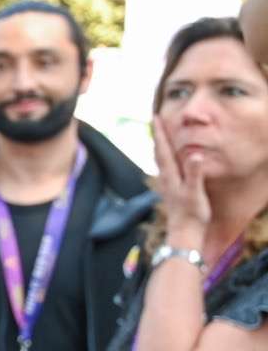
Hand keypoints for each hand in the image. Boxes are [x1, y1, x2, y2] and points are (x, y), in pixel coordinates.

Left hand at [152, 120, 209, 242]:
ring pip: (160, 160)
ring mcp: (167, 184)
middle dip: (157, 135)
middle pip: (159, 152)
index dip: (160, 132)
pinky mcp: (171, 191)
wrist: (185, 234)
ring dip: (159, 146)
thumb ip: (195, 173)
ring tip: (158, 135)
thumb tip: (194, 155)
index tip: (155, 117)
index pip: (163, 149)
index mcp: (171, 175)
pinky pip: (166, 169)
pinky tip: (167, 161)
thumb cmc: (192, 214)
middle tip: (155, 120)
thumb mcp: (196, 192)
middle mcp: (166, 178)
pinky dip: (165, 159)